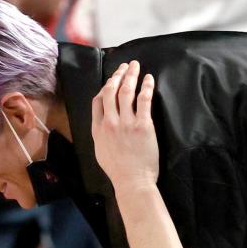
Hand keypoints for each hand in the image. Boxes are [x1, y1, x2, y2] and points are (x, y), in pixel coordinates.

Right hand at [92, 60, 158, 191]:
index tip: (112, 80)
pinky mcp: (142, 125)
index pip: (98, 100)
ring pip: (126, 91)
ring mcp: (126, 123)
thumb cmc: (118, 171)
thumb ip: (101, 134)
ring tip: (135, 66)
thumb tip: (104, 122)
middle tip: (125, 66)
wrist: (132, 181)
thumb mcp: (101, 151)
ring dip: (131, 75)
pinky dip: (146, 86)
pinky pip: (143, 99)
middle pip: (110, 91)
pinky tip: (149, 79)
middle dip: (117, 75)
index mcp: (98, 129)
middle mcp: (110, 122)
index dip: (104, 87)